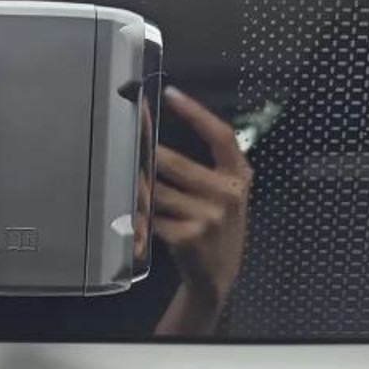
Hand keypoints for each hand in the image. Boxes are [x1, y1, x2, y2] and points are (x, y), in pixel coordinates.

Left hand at [154, 86, 252, 336]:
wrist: (218, 275)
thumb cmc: (218, 226)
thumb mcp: (228, 194)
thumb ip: (210, 167)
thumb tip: (166, 137)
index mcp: (239, 176)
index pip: (220, 135)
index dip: (195, 112)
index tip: (170, 94)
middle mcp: (227, 194)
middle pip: (173, 162)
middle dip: (146, 153)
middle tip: (129, 142)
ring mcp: (207, 217)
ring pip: (156, 190)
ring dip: (139, 187)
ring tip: (131, 182)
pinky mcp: (186, 237)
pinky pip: (151, 216)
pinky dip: (139, 214)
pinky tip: (136, 215)